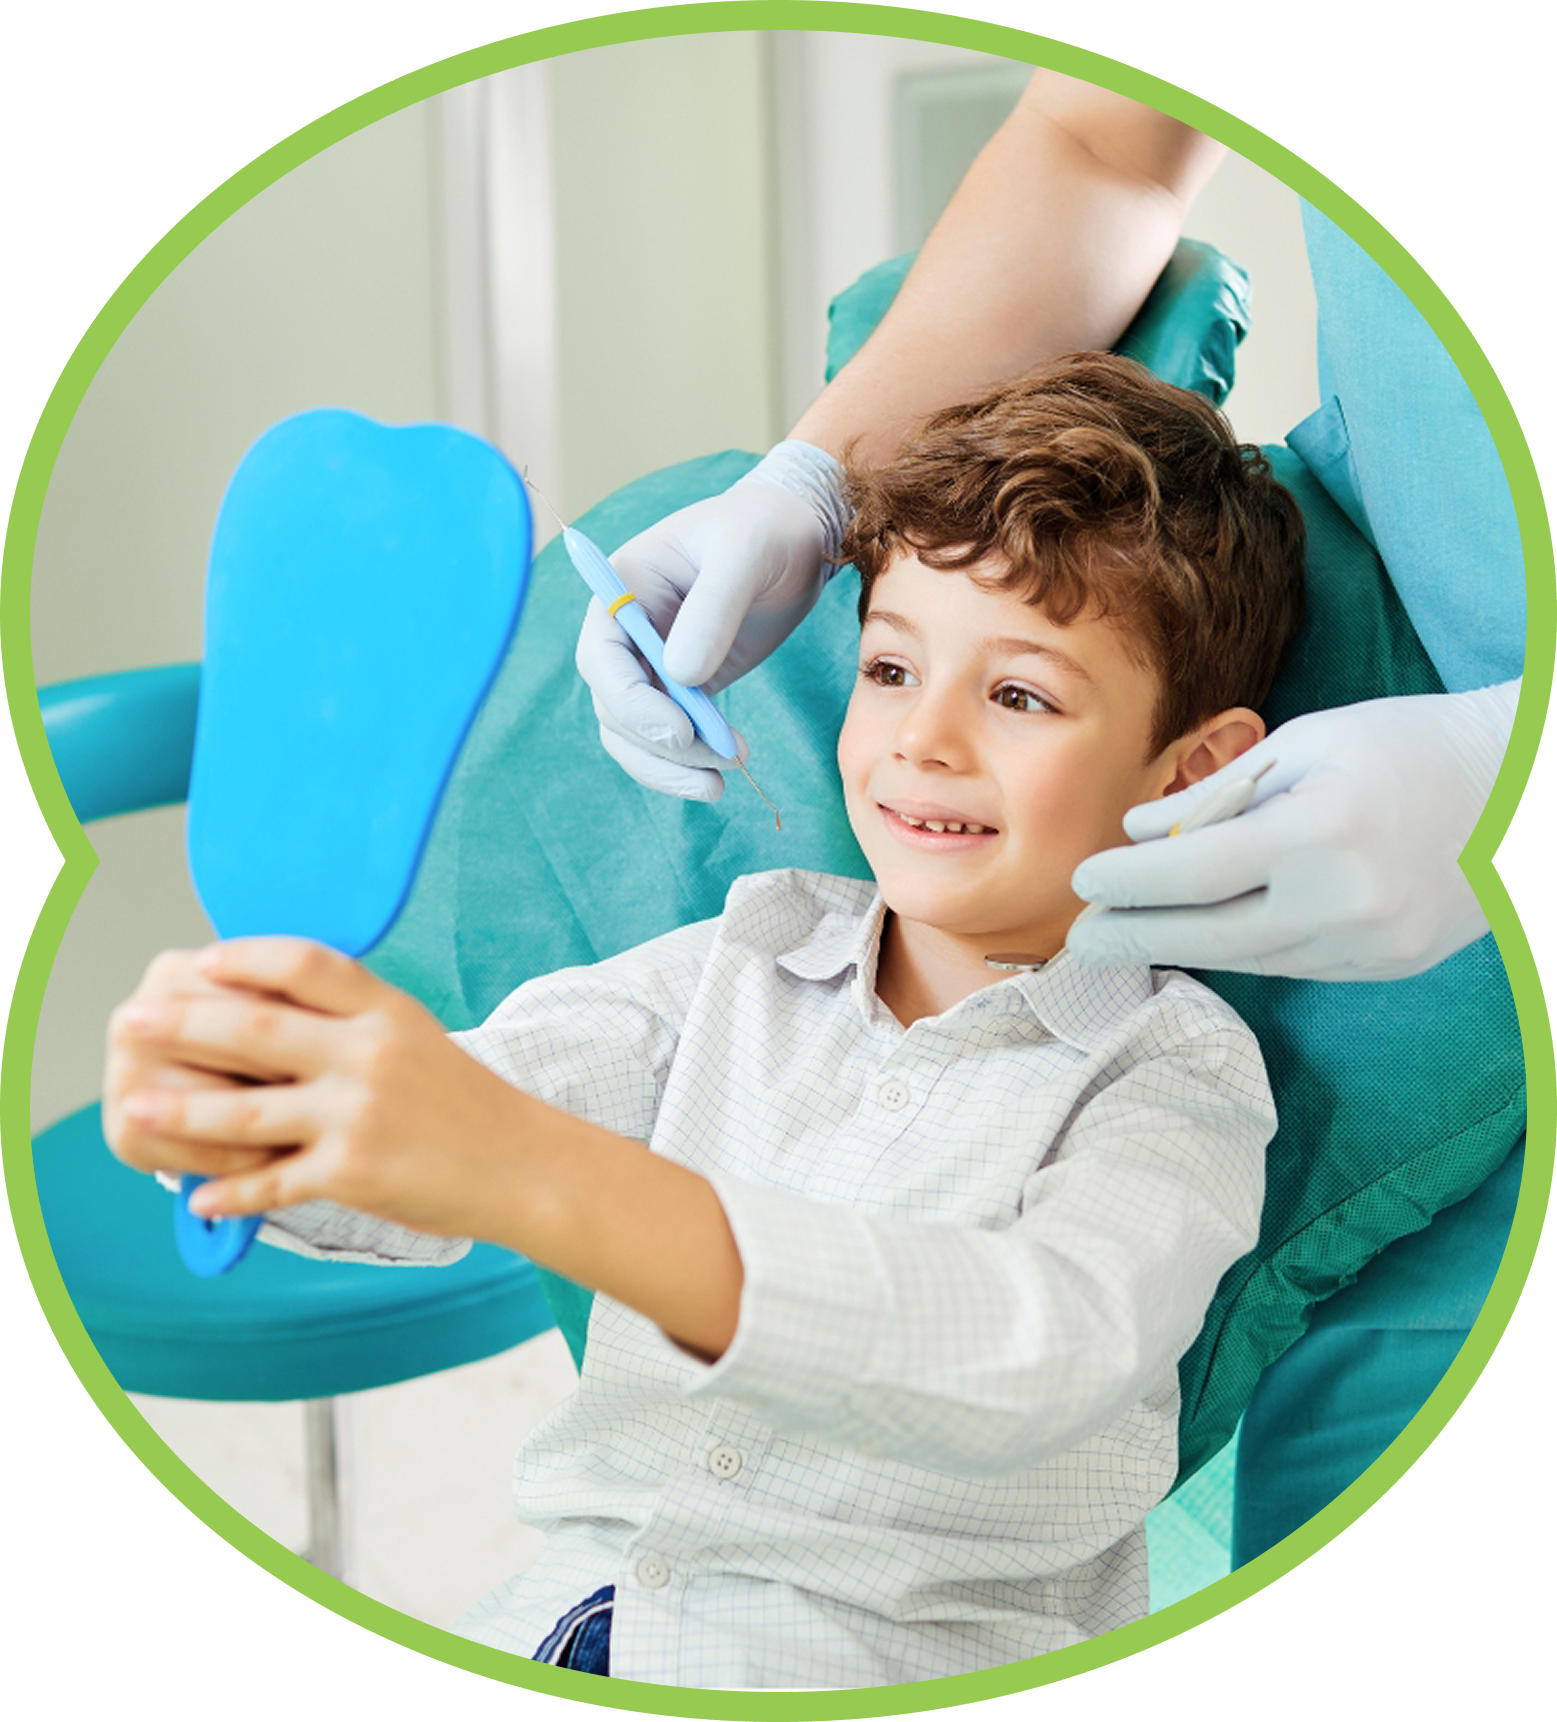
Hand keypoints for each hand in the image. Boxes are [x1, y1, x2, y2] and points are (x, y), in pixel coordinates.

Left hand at [105, 939, 536, 1236]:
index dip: (245, 958)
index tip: (198, 962)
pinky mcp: (355, 1172)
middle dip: (184, 1023)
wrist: (526, 1164)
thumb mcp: (417, 1037)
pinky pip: (273, 1183)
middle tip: (132, 1020)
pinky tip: (197, 1196)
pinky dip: (229, 1193)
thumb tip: (267, 1004)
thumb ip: (352, 1019)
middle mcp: (371, 1054)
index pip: (305, 963)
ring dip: (181, 1111)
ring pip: (247, 1110)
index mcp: (387, 1011)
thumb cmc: (466, 1103)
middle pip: (257, 1028)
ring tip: (135, 1106)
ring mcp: (360, 1114)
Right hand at [576, 442, 848, 799]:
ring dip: (671, 767)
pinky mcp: (682, 687)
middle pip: (615, 707)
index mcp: (622, 589)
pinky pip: (668, 737)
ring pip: (635, 735)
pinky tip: (723, 772)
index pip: (600, 659)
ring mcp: (651, 663)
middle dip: (660, 744)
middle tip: (720, 760)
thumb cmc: (763, 529)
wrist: (794, 536)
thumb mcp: (743, 554)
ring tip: (721, 784)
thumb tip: (681, 675)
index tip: (680, 732)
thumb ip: (713, 609)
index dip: (631, 703)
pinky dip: (688, 762)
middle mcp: (625, 632)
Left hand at [1067, 683, 1518, 980]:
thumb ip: (1217, 794)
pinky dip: (1243, 948)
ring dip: (1183, 946)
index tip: (1083, 880)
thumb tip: (1138, 833)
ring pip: (1250, 959)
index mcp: (1320, 832)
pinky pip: (1292, 964)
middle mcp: (1345, 902)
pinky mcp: (1387, 966)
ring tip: (1128, 934)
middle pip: (1210, 936)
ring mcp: (1371, 945)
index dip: (1127, 883)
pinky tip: (1206, 932)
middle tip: (1079, 938)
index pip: (1192, 874)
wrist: (1523, 785)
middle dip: (1135, 937)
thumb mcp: (1308, 743)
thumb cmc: (1406, 744)